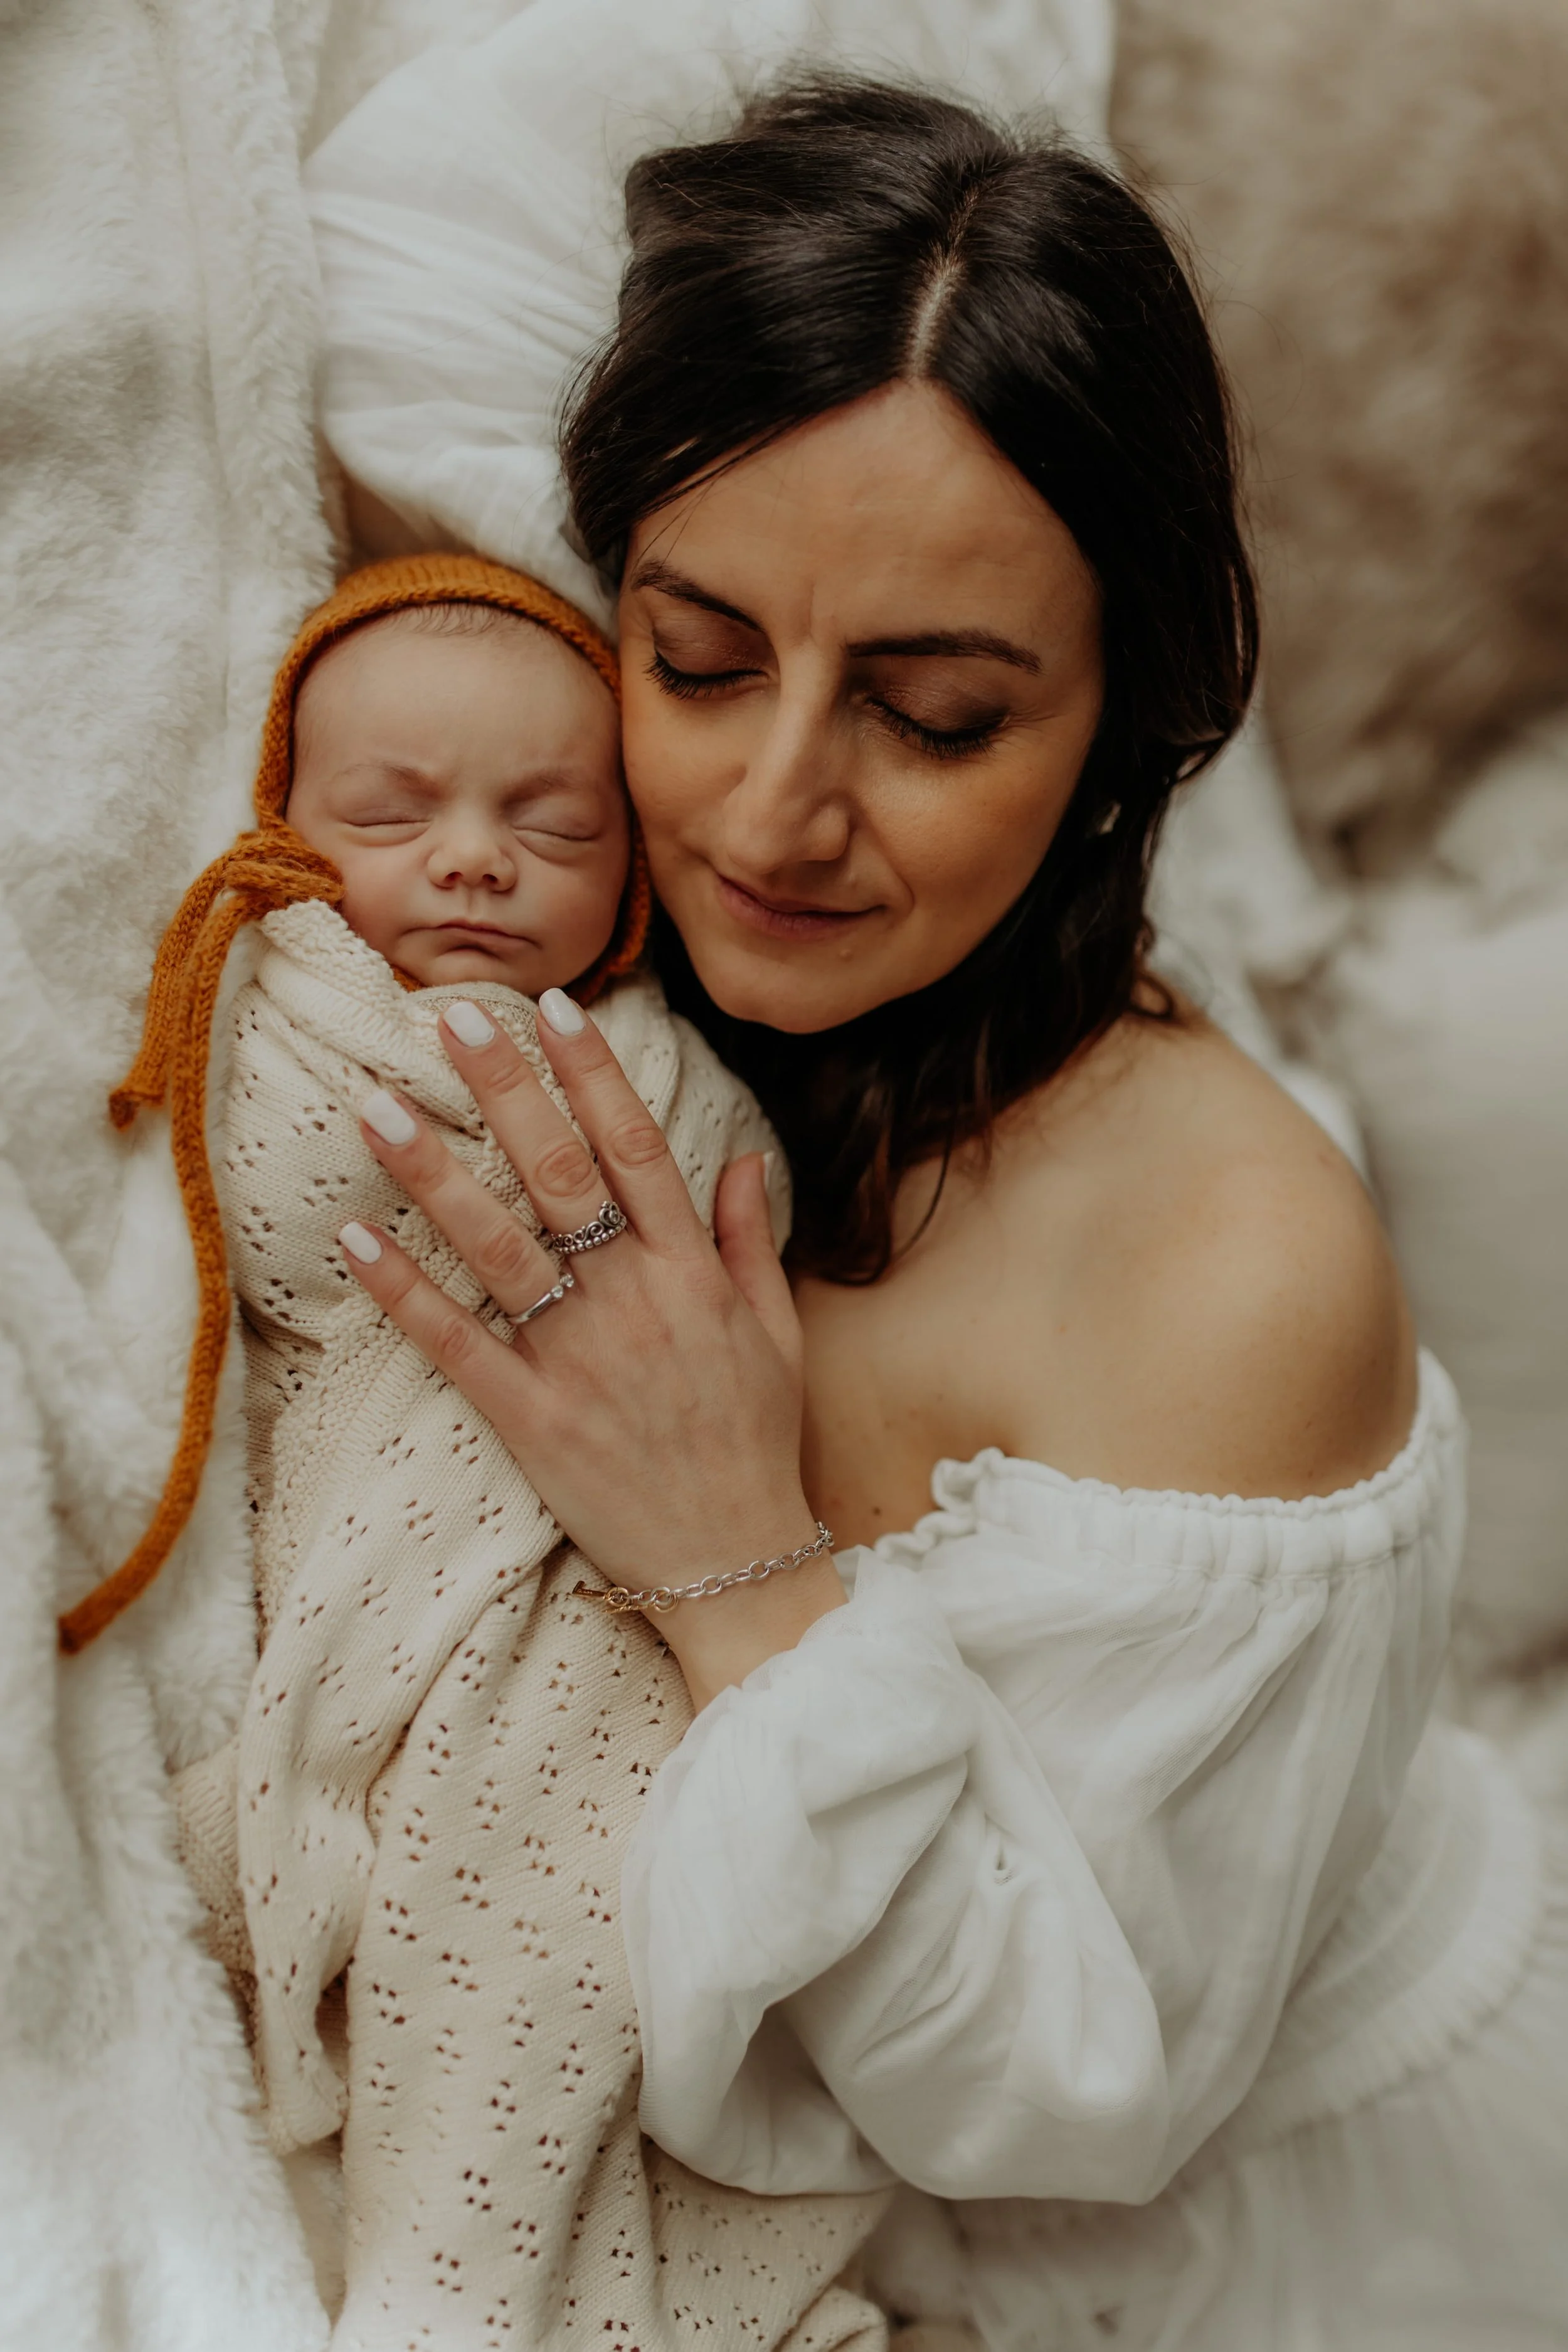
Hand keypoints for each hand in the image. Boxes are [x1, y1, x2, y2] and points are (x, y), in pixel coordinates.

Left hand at [337, 992, 844, 1706]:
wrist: (735, 1564)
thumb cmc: (754, 1444)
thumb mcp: (778, 1334)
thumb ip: (754, 1243)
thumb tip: (742, 1158)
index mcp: (693, 1274)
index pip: (636, 1148)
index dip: (591, 1073)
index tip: (550, 1007)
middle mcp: (634, 1301)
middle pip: (558, 1174)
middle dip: (504, 1090)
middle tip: (449, 1018)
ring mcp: (579, 1360)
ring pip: (497, 1247)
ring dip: (434, 1174)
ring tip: (375, 1108)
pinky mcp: (531, 1420)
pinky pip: (457, 1345)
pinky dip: (404, 1293)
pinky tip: (354, 1240)